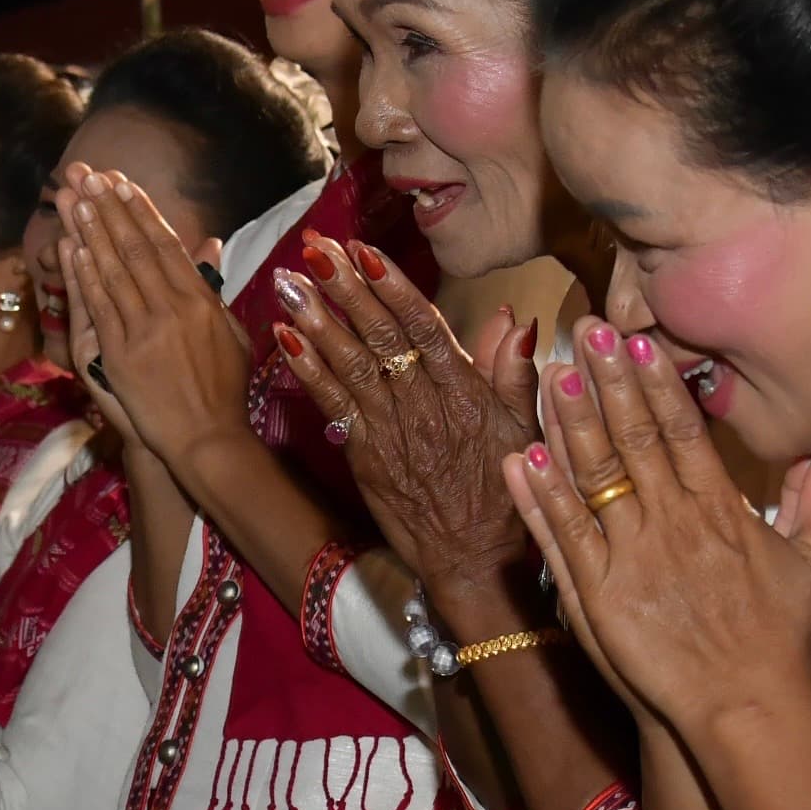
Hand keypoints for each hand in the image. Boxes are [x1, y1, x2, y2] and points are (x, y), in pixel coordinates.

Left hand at [56, 169, 251, 469]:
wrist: (205, 439)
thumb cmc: (222, 389)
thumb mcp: (230, 332)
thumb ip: (214, 286)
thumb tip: (211, 244)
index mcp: (201, 300)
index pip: (165, 243)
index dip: (141, 210)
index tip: (123, 182)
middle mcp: (172, 308)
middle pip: (135, 247)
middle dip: (110, 208)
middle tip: (89, 174)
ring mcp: (143, 330)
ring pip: (113, 269)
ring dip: (92, 230)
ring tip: (74, 197)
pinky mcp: (119, 354)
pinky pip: (98, 306)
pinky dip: (84, 274)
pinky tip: (72, 246)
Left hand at [276, 232, 540, 606]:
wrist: (474, 561)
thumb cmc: (506, 492)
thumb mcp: (526, 429)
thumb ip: (516, 372)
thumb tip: (512, 317)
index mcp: (466, 391)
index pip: (425, 327)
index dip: (393, 287)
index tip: (365, 251)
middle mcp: (424, 406)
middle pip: (380, 336)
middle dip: (345, 289)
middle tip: (315, 249)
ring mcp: (391, 432)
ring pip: (350, 366)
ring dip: (316, 321)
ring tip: (289, 282)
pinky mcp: (365, 457)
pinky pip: (333, 407)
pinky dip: (307, 371)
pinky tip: (284, 338)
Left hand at [503, 318, 810, 737]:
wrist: (746, 707)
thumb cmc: (782, 643)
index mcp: (720, 509)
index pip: (683, 431)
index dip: (656, 384)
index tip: (637, 341)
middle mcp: (674, 522)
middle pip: (633, 439)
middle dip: (608, 381)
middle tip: (584, 330)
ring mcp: (633, 557)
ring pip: (593, 477)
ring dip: (568, 424)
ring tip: (550, 375)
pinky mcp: (599, 595)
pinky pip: (564, 535)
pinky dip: (541, 497)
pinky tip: (521, 458)